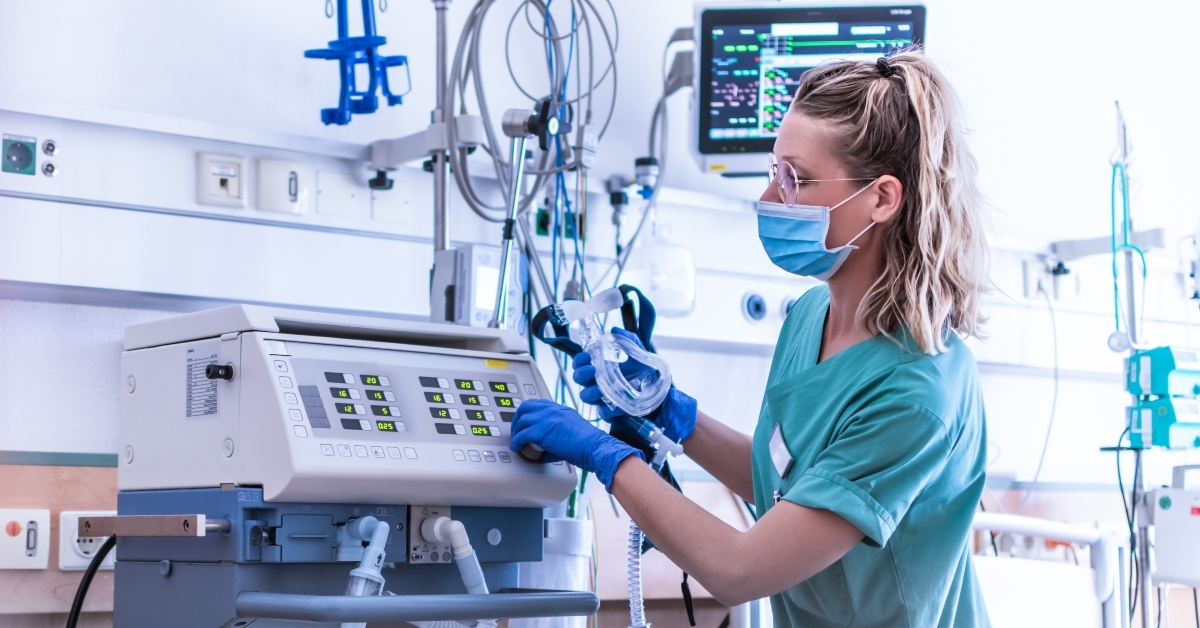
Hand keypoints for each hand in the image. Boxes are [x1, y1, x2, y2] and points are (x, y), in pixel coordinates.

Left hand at [510, 399, 643, 489]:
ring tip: (517, 440)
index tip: (527, 420)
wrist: (592, 446)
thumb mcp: (572, 429)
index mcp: (560, 408)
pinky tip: (517, 447)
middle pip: (526, 406)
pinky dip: (517, 442)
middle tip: (517, 429)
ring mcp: (545, 418)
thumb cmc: (588, 442)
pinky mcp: (540, 431)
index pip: (540, 404)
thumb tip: (548, 445)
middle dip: (518, 417)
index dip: (530, 412)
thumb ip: (558, 432)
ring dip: (516, 430)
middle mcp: (551, 410)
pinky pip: (521, 435)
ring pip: (522, 419)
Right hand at [572, 328, 698, 441]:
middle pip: (578, 379)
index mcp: (599, 367)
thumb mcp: (638, 352)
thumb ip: (628, 340)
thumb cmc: (644, 370)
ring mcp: (602, 397)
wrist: (658, 389)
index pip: (580, 363)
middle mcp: (597, 382)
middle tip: (592, 370)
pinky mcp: (611, 412)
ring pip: (586, 397)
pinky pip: (604, 414)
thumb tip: (614, 330)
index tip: (587, 355)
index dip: (579, 359)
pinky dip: (608, 410)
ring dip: (591, 392)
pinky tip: (616, 406)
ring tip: (601, 389)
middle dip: (582, 374)